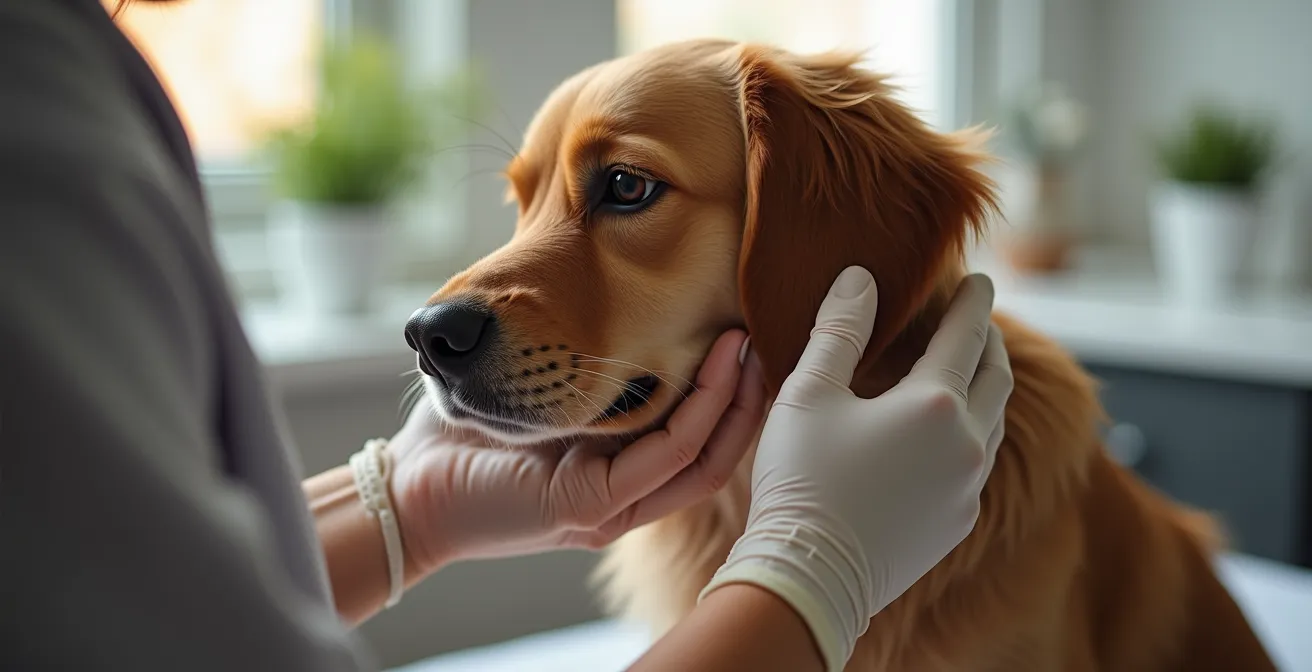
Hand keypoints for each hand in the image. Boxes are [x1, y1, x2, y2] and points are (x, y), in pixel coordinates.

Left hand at [387, 330, 767, 575]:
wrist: (407, 489)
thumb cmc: (464, 436)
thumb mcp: (535, 395)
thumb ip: (581, 372)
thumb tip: (612, 305)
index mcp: (617, 471)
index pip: (695, 438)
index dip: (728, 393)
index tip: (744, 335)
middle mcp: (624, 494)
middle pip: (713, 452)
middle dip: (745, 396)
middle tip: (763, 336)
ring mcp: (612, 507)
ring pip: (700, 458)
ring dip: (730, 402)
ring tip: (747, 347)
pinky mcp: (589, 507)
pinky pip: (663, 461)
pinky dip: (697, 416)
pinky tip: (713, 373)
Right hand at [699, 267, 1012, 671]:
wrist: (809, 575)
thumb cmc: (802, 479)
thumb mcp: (809, 392)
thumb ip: (839, 329)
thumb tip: (861, 279)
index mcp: (935, 403)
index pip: (967, 334)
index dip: (973, 301)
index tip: (979, 278)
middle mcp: (968, 444)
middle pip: (996, 377)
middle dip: (988, 342)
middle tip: (977, 319)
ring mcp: (968, 488)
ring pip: (993, 422)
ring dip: (984, 388)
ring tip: (966, 370)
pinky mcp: (957, 522)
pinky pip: (977, 464)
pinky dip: (971, 433)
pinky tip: (945, 433)